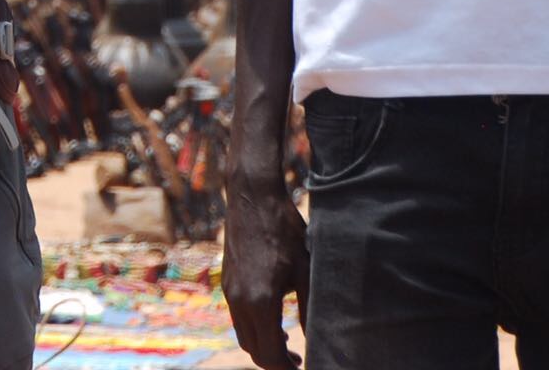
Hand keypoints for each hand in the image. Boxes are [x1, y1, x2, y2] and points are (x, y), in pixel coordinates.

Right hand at [223, 168, 308, 369]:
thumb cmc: (284, 230)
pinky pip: (238, 316)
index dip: (287, 368)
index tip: (304, 367)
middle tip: (298, 361)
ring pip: (243, 334)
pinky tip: (272, 316)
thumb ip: (311, 310)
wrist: (252, 196)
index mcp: (259, 302)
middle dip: (275, 361)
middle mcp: (238, 300)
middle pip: (253, 350)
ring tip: (287, 343)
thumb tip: (321, 340)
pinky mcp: (227, 280)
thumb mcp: (306, 270)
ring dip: (263, 344)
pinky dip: (254, 326)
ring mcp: (229, 290)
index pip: (269, 355)